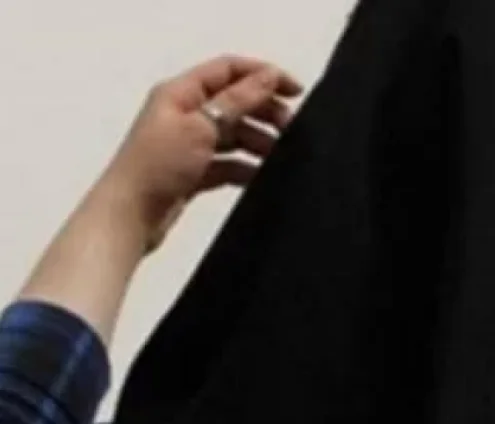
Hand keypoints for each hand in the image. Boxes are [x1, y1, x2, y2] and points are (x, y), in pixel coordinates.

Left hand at [96, 55, 302, 252]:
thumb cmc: (157, 166)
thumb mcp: (201, 126)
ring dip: (259, 141)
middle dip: (265, 111)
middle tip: (292, 129)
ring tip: (281, 156)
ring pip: (234, 134)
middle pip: (235, 102)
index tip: (296, 92)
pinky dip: (245, 167)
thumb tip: (267, 77)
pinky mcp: (194, 171)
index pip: (229, 70)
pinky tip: (260, 177)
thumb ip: (237, 101)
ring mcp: (189, 144)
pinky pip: (228, 163)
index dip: (264, 75)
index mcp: (180, 92)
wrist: (130, 215)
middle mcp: (184, 113)